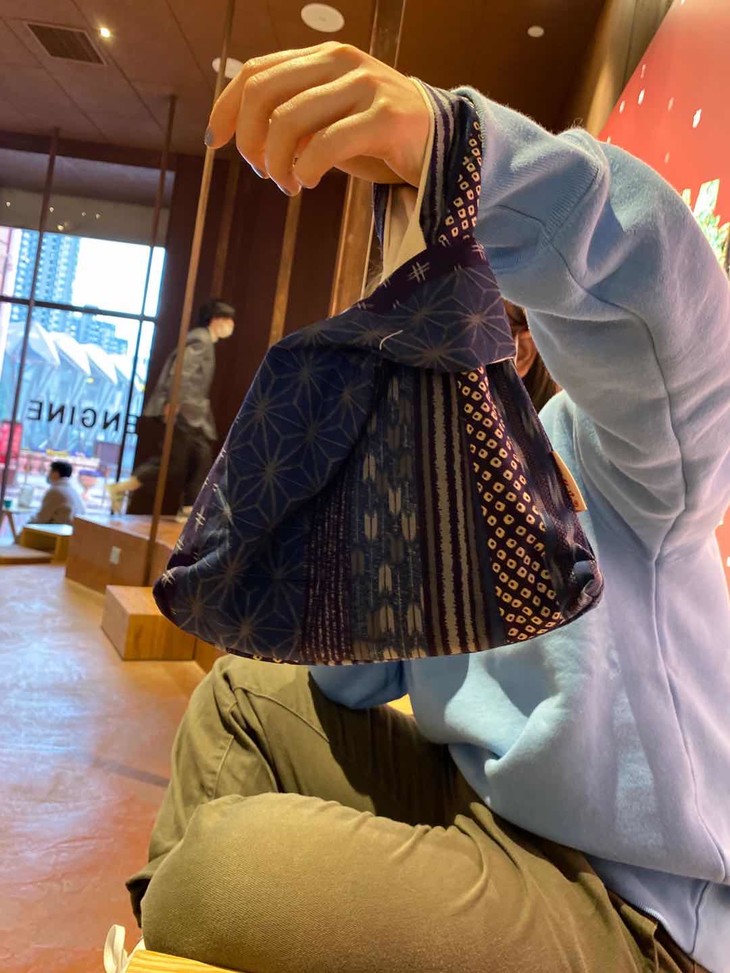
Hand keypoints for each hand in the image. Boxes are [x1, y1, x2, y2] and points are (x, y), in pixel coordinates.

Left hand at [206, 42, 429, 195]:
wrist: (441, 143)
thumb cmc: (378, 136)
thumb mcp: (329, 118)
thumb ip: (293, 116)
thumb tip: (244, 135)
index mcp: (321, 56)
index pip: (256, 71)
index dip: (227, 107)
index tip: (216, 141)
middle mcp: (340, 62)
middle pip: (264, 93)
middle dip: (250, 140)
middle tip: (262, 173)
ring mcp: (365, 86)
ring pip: (289, 121)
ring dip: (277, 163)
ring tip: (289, 185)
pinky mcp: (385, 118)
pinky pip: (326, 143)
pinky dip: (307, 168)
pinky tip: (309, 182)